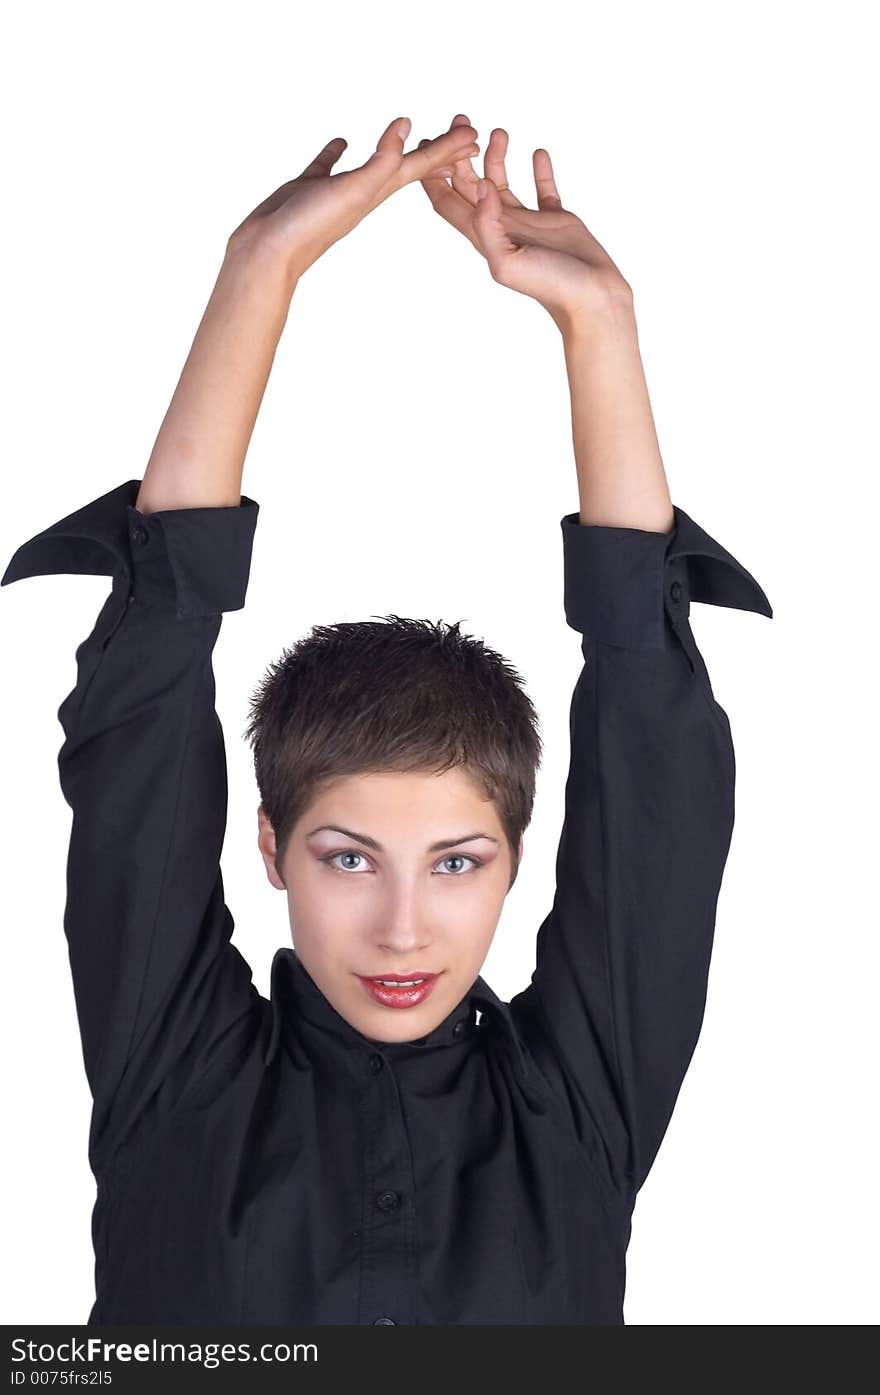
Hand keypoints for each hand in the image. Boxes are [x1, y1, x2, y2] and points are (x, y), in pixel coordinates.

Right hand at [228, 116, 479, 282]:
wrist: (268, 255)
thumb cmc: (310, 229)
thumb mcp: (355, 192)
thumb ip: (382, 161)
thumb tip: (407, 128)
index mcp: (378, 193)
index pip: (422, 166)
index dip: (449, 150)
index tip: (476, 135)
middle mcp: (364, 192)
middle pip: (409, 166)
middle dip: (436, 150)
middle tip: (461, 132)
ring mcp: (338, 190)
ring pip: (374, 163)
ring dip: (395, 148)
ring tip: (411, 133)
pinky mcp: (310, 187)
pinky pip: (330, 164)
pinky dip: (338, 151)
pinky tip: (342, 142)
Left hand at [417, 115, 632, 334]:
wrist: (593, 299)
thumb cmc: (551, 287)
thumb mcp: (508, 262)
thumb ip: (487, 225)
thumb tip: (479, 185)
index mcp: (484, 238)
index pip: (447, 202)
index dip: (433, 175)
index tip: (431, 142)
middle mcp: (502, 227)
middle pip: (469, 185)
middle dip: (460, 153)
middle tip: (460, 120)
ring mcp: (529, 222)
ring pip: (502, 182)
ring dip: (495, 155)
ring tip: (498, 131)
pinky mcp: (557, 220)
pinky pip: (543, 189)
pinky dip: (539, 169)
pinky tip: (537, 152)